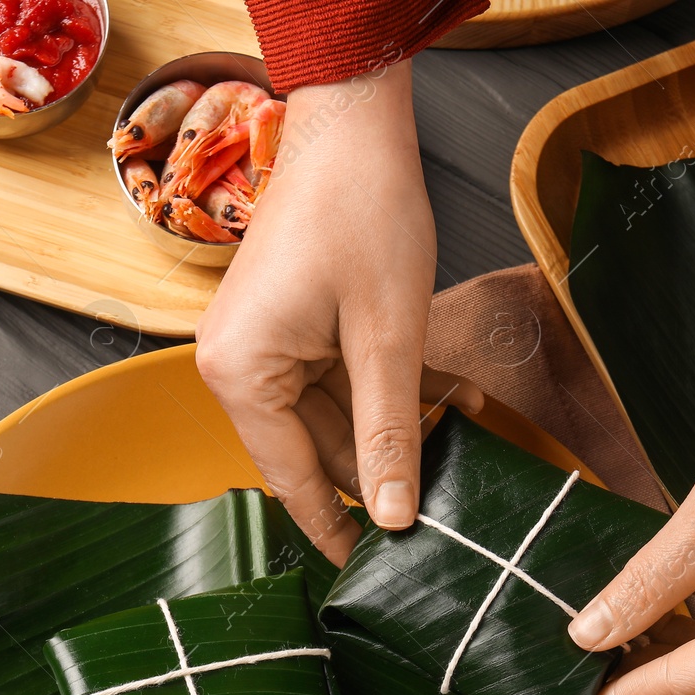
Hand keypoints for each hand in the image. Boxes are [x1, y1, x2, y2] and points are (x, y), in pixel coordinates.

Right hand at [195, 61, 481, 565]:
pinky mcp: (285, 322)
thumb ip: (390, 434)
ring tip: (460, 443)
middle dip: (383, 469)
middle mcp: (235, 364)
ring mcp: (258, 341)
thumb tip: (397, 519)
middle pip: (311, 450)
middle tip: (443, 508)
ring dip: (395, 428)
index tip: (377, 574)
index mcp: (240, 374)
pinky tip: (445, 400)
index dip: (341, 529)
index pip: (293, 479)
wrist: (353, 120)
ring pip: (331, 417)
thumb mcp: (388, 337)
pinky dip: (385, 390)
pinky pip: (334, 379)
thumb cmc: (363, 213)